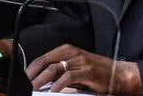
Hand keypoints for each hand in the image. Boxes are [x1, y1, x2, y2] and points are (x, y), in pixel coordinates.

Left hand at [26, 44, 142, 94]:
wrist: (118, 75)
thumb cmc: (96, 73)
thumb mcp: (76, 68)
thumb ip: (61, 71)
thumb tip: (43, 81)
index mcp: (68, 50)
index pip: (43, 58)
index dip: (31, 69)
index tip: (24, 78)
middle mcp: (73, 53)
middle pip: (46, 62)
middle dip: (33, 74)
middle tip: (26, 85)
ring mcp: (80, 61)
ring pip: (54, 68)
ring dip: (42, 80)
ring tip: (35, 88)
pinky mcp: (87, 72)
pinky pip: (68, 77)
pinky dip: (58, 85)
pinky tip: (54, 91)